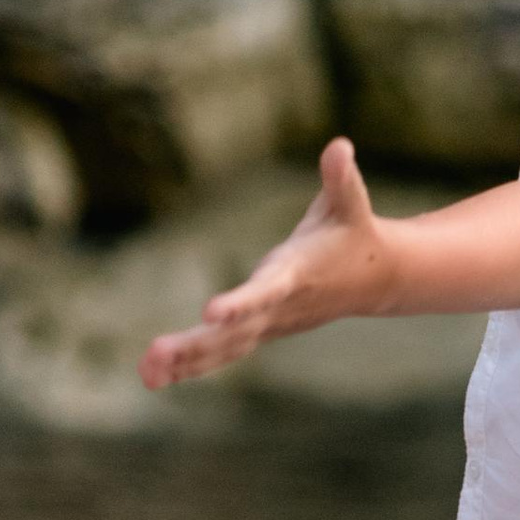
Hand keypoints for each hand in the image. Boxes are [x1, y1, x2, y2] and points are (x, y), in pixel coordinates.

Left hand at [138, 139, 393, 389]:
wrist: (374, 278)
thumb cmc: (354, 231)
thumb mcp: (349, 201)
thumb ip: (340, 177)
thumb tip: (339, 145)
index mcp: (296, 274)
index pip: (266, 290)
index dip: (240, 302)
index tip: (210, 312)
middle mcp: (280, 306)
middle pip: (234, 331)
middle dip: (195, 344)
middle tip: (155, 354)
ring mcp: (270, 324)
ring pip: (225, 347)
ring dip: (185, 361)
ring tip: (145, 372)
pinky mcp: (262, 330)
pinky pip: (224, 352)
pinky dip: (192, 364)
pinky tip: (157, 374)